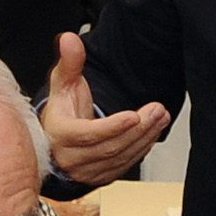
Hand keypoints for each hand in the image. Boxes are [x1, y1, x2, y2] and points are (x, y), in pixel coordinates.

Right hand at [41, 33, 167, 185]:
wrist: (56, 144)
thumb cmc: (60, 113)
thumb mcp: (62, 85)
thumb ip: (70, 62)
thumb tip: (70, 39)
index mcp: (61, 135)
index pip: (88, 135)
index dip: (112, 127)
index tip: (133, 116)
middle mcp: (73, 157)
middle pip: (111, 146)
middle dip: (138, 129)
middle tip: (156, 110)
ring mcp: (88, 170)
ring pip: (121, 157)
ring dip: (145, 137)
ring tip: (160, 116)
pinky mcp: (102, 176)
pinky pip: (125, 165)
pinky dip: (142, 148)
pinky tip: (153, 131)